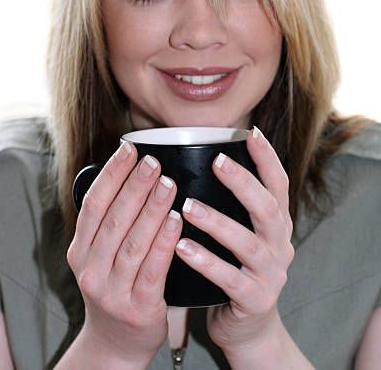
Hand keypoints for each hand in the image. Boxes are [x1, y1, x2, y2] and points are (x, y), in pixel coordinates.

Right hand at [66, 142, 182, 367]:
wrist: (115, 344)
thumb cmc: (114, 288)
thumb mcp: (100, 257)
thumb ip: (111, 223)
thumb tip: (133, 174)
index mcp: (80, 250)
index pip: (93, 204)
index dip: (111, 174)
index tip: (129, 149)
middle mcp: (90, 269)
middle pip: (114, 219)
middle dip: (134, 186)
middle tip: (153, 161)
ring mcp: (112, 291)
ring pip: (133, 242)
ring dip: (152, 209)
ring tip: (168, 183)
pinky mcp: (138, 308)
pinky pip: (153, 269)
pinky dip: (164, 242)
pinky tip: (177, 220)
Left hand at [175, 127, 293, 360]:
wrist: (247, 328)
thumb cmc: (235, 269)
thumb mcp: (241, 235)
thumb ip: (231, 206)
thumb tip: (197, 160)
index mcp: (276, 225)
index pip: (278, 184)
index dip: (267, 158)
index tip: (251, 132)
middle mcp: (279, 245)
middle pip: (268, 209)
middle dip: (244, 183)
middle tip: (218, 162)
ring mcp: (270, 274)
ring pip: (247, 243)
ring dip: (217, 222)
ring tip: (188, 207)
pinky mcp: (255, 300)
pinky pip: (229, 279)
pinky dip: (206, 261)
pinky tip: (181, 248)